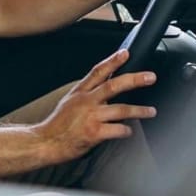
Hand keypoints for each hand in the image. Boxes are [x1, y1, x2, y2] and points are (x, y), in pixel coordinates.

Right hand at [34, 49, 156, 163]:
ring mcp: (91, 117)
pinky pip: (117, 130)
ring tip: (150, 111)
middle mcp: (86, 102)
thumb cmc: (58, 125)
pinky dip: (126, 130)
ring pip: (121, 109)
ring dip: (139, 110)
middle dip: (134, 80)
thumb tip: (105, 90)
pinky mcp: (94, 133)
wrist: (45, 142)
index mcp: (80, 92)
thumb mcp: (69, 102)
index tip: (126, 53)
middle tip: (150, 77)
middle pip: (113, 86)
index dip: (113, 61)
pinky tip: (129, 131)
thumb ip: (87, 94)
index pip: (98, 72)